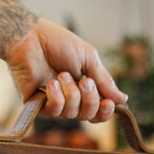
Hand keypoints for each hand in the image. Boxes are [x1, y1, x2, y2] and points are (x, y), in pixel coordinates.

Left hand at [6, 17, 126, 121]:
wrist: (30, 37)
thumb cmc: (57, 43)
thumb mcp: (89, 59)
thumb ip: (104, 80)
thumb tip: (123, 100)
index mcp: (84, 88)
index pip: (98, 111)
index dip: (105, 112)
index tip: (107, 102)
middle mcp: (70, 98)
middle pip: (88, 116)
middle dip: (90, 99)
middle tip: (84, 82)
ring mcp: (54, 103)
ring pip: (72, 114)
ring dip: (71, 94)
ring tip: (61, 75)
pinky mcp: (38, 105)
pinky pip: (55, 112)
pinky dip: (57, 97)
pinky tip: (51, 84)